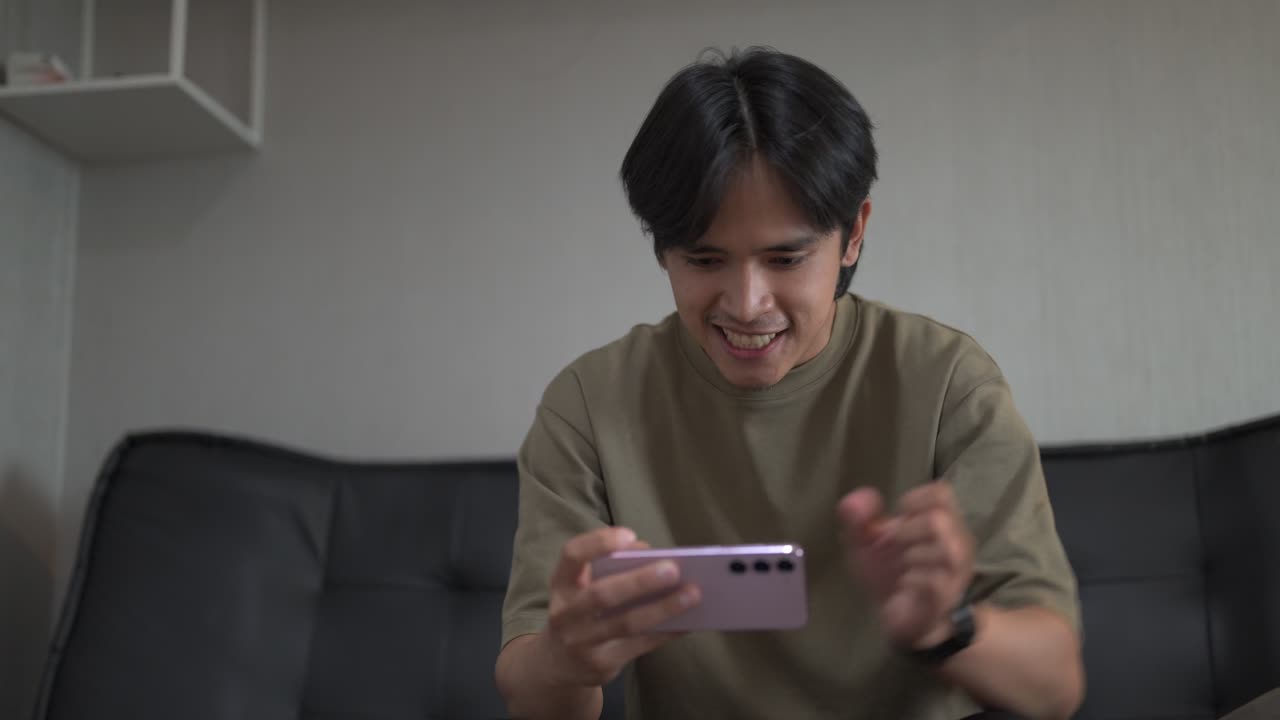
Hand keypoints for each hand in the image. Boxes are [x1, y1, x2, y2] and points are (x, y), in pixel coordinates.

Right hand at [540, 527, 701, 686]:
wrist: (557, 664)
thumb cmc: (580, 612)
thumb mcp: (583, 587)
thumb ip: (610, 567)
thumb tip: (652, 554)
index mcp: (561, 583)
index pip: (572, 555)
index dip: (599, 542)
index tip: (630, 534)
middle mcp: (564, 613)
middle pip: (602, 594)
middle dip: (639, 581)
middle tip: (673, 569)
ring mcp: (580, 643)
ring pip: (625, 623)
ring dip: (662, 608)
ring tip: (692, 594)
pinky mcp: (599, 665)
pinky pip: (639, 646)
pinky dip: (666, 632)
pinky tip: (688, 621)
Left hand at [837, 483, 974, 647]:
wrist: (901, 621)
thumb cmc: (889, 575)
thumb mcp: (864, 544)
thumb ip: (855, 518)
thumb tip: (856, 499)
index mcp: (940, 523)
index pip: (941, 493)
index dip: (914, 499)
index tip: (898, 516)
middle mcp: (956, 543)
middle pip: (938, 520)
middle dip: (905, 531)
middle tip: (891, 546)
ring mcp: (955, 572)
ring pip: (944, 550)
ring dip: (910, 556)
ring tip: (901, 568)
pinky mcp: (946, 597)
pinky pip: (933, 581)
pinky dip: (911, 580)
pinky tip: (905, 586)